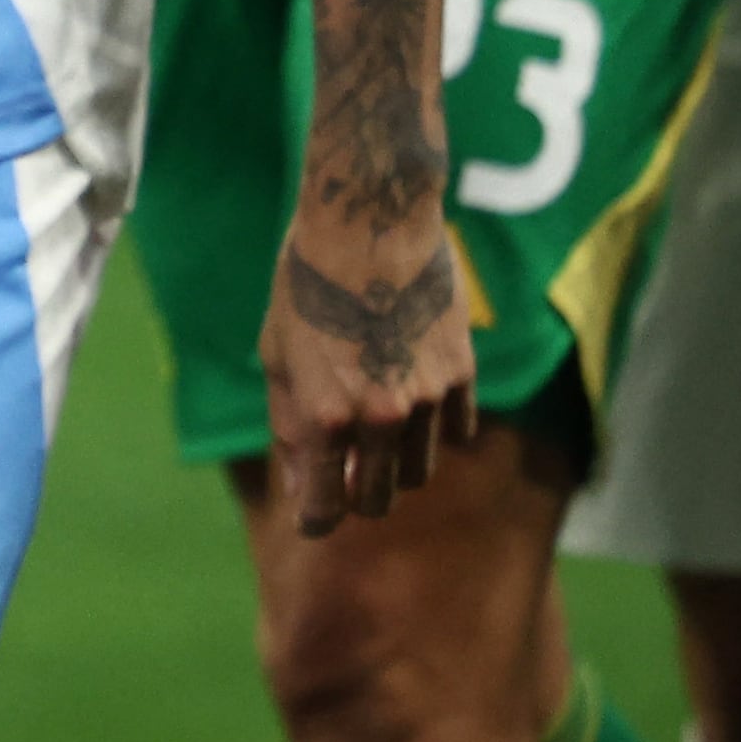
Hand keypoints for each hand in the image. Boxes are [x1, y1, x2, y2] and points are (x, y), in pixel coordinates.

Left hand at [259, 198, 478, 536]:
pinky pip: (455, 432)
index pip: (326, 508)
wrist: (369, 222)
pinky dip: (435, 429)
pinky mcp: (463, 375)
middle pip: (380, 499)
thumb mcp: (277, 356)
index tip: (314, 517)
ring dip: (397, 462)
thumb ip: (290, 427)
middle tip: (347, 475)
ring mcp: (427, 400)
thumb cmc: (305, 286)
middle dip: (360, 495)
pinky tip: (412, 396)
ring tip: (375, 422)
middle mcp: (380, 419)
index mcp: (325, 418)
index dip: (316, 519)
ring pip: (420, 470)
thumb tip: (304, 486)